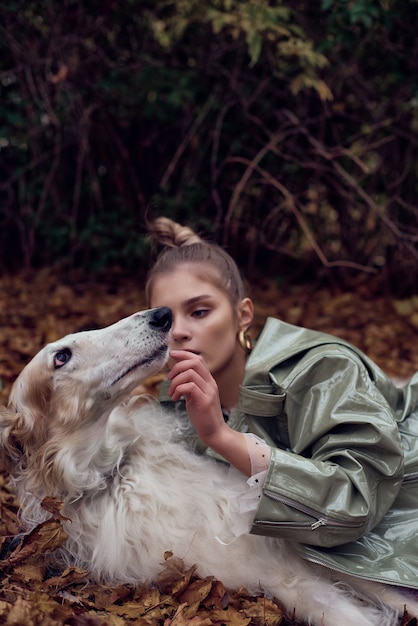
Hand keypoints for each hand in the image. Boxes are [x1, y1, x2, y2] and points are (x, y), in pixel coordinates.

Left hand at [167, 350, 251, 475]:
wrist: (214, 432)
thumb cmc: (203, 415)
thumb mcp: (195, 396)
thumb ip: (190, 384)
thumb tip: (176, 376)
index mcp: (208, 380)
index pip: (198, 359)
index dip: (184, 354)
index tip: (172, 354)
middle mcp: (210, 383)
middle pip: (195, 362)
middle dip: (177, 366)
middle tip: (169, 378)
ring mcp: (208, 392)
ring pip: (190, 373)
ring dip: (175, 381)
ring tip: (171, 392)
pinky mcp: (204, 401)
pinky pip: (189, 387)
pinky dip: (178, 390)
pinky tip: (175, 399)